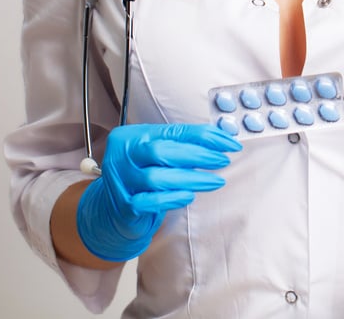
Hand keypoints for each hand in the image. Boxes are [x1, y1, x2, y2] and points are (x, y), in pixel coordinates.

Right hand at [76, 123, 241, 260]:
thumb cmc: (144, 177)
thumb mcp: (158, 155)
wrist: (114, 211)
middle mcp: (122, 156)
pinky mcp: (123, 206)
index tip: (229, 143)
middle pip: (160, 151)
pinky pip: (149, 202)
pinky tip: (189, 197)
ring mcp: (120, 182)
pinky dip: (172, 198)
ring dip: (190, 179)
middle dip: (197, 155)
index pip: (172, 132)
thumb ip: (183, 144)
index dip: (204, 136)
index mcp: (132, 136)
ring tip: (214, 181)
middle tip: (222, 160)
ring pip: (156, 178)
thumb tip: (221, 138)